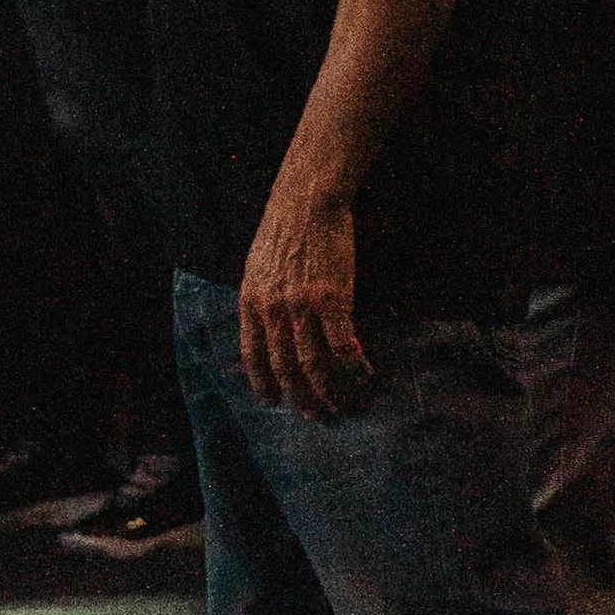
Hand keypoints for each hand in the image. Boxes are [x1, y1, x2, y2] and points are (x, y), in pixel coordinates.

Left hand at [236, 182, 371, 416]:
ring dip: (328, 391)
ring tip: (341, 405)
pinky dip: (353, 367)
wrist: (307, 200)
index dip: (263, 384)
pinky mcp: (331, 299)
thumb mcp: (257, 265)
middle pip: (284, 367)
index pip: (253, 356)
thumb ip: (261, 298)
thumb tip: (267, 324)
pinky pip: (342, 346)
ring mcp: (301, 307)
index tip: (274, 401)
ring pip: (313, 364)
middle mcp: (272, 310)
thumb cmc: (284, 227)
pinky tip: (364, 375)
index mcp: (250, 302)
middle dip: (300, 396)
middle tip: (314, 414)